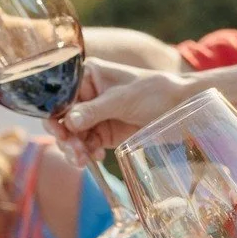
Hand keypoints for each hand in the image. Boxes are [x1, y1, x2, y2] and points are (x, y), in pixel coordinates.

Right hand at [49, 58, 201, 162]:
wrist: (180, 107)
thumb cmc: (154, 91)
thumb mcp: (122, 99)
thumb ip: (94, 110)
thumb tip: (68, 122)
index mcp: (87, 77)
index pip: (61, 97)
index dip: (56, 116)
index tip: (61, 133)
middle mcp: (87, 96)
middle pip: (63, 120)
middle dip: (66, 138)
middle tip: (76, 152)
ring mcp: (95, 116)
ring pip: (73, 136)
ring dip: (75, 150)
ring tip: (84, 160)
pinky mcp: (104, 133)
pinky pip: (87, 146)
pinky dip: (87, 154)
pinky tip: (96, 157)